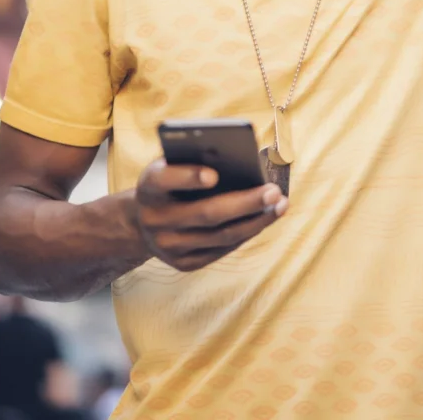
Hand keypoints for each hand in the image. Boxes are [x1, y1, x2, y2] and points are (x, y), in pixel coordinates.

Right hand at [134, 160, 287, 271]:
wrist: (142, 223)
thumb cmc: (169, 183)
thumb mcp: (171, 165)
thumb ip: (194, 159)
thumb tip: (240, 158)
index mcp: (148, 186)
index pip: (164, 180)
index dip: (189, 177)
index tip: (214, 174)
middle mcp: (155, 219)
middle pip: (205, 213)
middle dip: (245, 203)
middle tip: (274, 191)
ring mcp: (168, 246)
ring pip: (220, 236)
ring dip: (256, 221)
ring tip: (280, 205)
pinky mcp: (183, 264)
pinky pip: (221, 249)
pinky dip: (246, 233)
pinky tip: (264, 219)